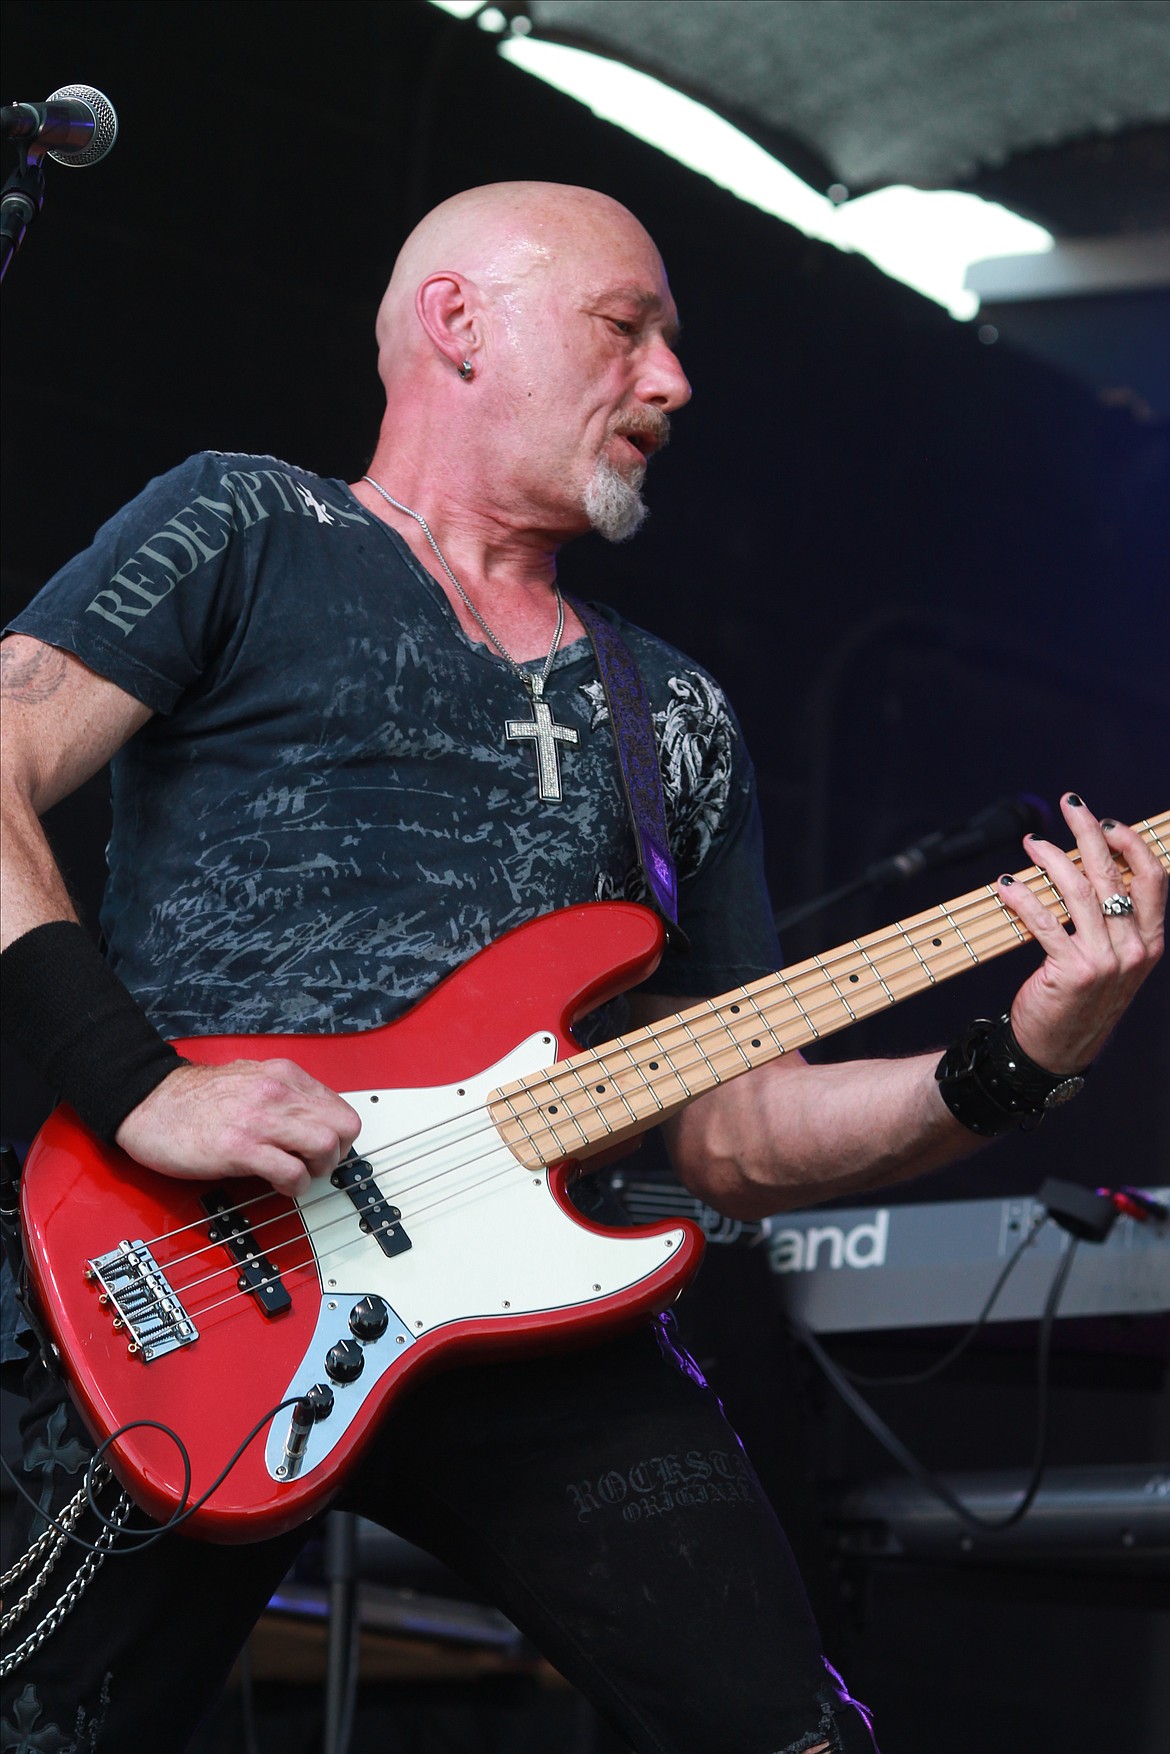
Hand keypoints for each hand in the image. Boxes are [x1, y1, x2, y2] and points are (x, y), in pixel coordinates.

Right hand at [114, 1059, 361, 1196]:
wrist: (148, 1103)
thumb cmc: (194, 1098)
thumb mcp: (250, 1079)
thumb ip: (284, 1095)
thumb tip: (314, 1120)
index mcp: (283, 1075)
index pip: (341, 1109)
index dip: (339, 1136)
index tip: (325, 1149)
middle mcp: (277, 1092)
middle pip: (343, 1128)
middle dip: (336, 1155)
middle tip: (314, 1165)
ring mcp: (260, 1119)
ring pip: (325, 1146)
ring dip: (318, 1170)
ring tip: (297, 1175)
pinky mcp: (240, 1147)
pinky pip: (292, 1172)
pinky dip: (294, 1186)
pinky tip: (278, 1184)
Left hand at [998, 794, 1165, 1072]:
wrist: (1058, 1051)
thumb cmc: (1080, 999)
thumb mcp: (1112, 960)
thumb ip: (1111, 920)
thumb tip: (1088, 866)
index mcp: (1151, 941)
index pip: (1152, 879)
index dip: (1131, 843)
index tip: (1106, 822)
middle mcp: (1134, 949)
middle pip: (1113, 875)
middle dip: (1089, 833)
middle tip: (1070, 805)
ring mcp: (1105, 961)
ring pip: (1079, 892)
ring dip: (1051, 859)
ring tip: (1031, 843)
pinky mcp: (1071, 972)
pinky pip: (1044, 921)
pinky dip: (1023, 897)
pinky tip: (1006, 885)